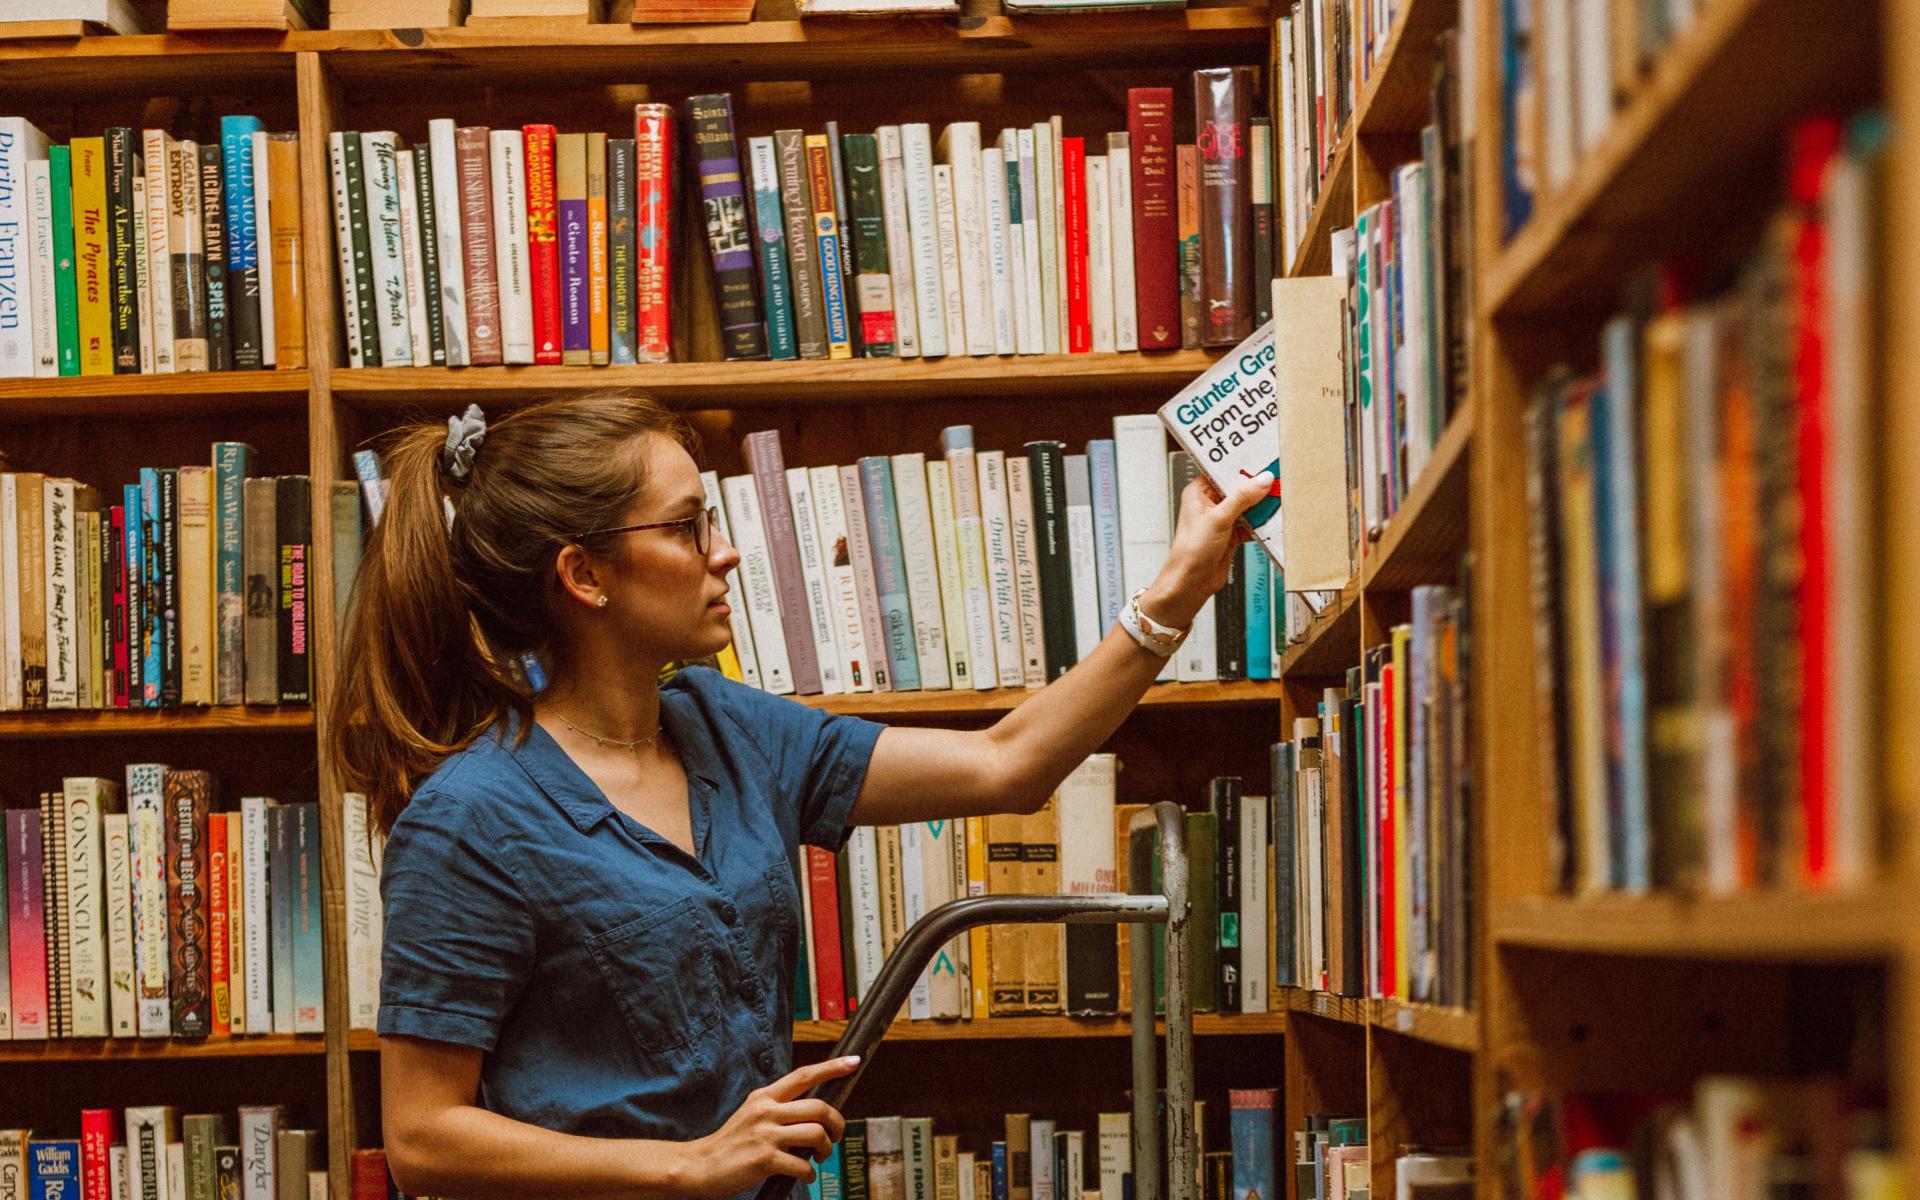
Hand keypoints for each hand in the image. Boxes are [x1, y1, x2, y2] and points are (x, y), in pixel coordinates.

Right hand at [680, 1056, 859, 1198]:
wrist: (699, 1166)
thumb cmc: (731, 1143)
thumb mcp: (752, 1115)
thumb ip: (778, 1109)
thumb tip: (814, 1114)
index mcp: (765, 1097)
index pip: (803, 1076)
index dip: (831, 1068)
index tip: (854, 1062)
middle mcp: (766, 1111)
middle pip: (819, 1108)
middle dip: (837, 1124)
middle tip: (835, 1137)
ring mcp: (766, 1134)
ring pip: (816, 1134)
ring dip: (826, 1149)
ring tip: (819, 1158)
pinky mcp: (764, 1159)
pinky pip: (803, 1165)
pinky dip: (810, 1174)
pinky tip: (804, 1176)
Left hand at [1141, 470, 1275, 628]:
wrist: (1192, 582)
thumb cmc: (1191, 551)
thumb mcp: (1219, 518)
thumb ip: (1242, 498)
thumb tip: (1262, 480)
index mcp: (1199, 492)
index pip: (1223, 471)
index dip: (1242, 466)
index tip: (1263, 461)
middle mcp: (1210, 503)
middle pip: (1238, 488)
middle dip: (1256, 487)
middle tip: (1276, 480)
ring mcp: (1222, 519)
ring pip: (1247, 506)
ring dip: (1261, 506)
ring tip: (1278, 498)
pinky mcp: (1232, 534)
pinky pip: (1251, 523)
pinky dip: (1262, 523)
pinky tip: (1272, 519)